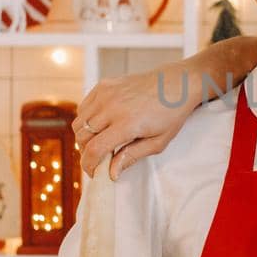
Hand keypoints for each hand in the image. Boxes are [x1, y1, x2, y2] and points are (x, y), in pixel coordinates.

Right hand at [74, 64, 194, 177]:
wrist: (177, 83)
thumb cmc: (171, 114)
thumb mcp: (158, 142)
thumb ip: (132, 156)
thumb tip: (112, 173)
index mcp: (127, 123)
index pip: (95, 150)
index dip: (89, 165)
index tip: (93, 173)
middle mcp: (112, 107)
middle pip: (82, 137)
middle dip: (86, 153)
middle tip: (99, 158)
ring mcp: (106, 94)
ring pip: (79, 123)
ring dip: (84, 137)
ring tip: (99, 142)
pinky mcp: (104, 85)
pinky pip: (83, 107)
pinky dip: (86, 119)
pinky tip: (100, 124)